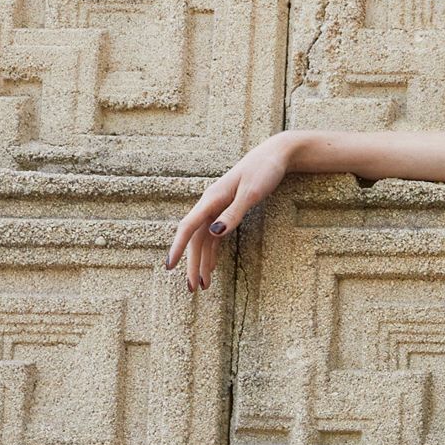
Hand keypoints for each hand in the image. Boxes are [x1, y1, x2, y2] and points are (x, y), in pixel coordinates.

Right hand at [166, 133, 299, 290]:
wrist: (275, 155)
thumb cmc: (264, 171)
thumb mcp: (252, 193)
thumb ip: (234, 213)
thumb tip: (214, 233)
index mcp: (212, 199)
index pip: (189, 227)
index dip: (177, 247)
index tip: (169, 266)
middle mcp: (210, 204)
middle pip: (195, 239)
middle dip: (192, 264)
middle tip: (193, 289)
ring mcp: (217, 208)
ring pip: (204, 240)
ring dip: (202, 262)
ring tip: (203, 286)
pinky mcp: (227, 210)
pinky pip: (214, 236)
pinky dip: (212, 252)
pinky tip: (212, 268)